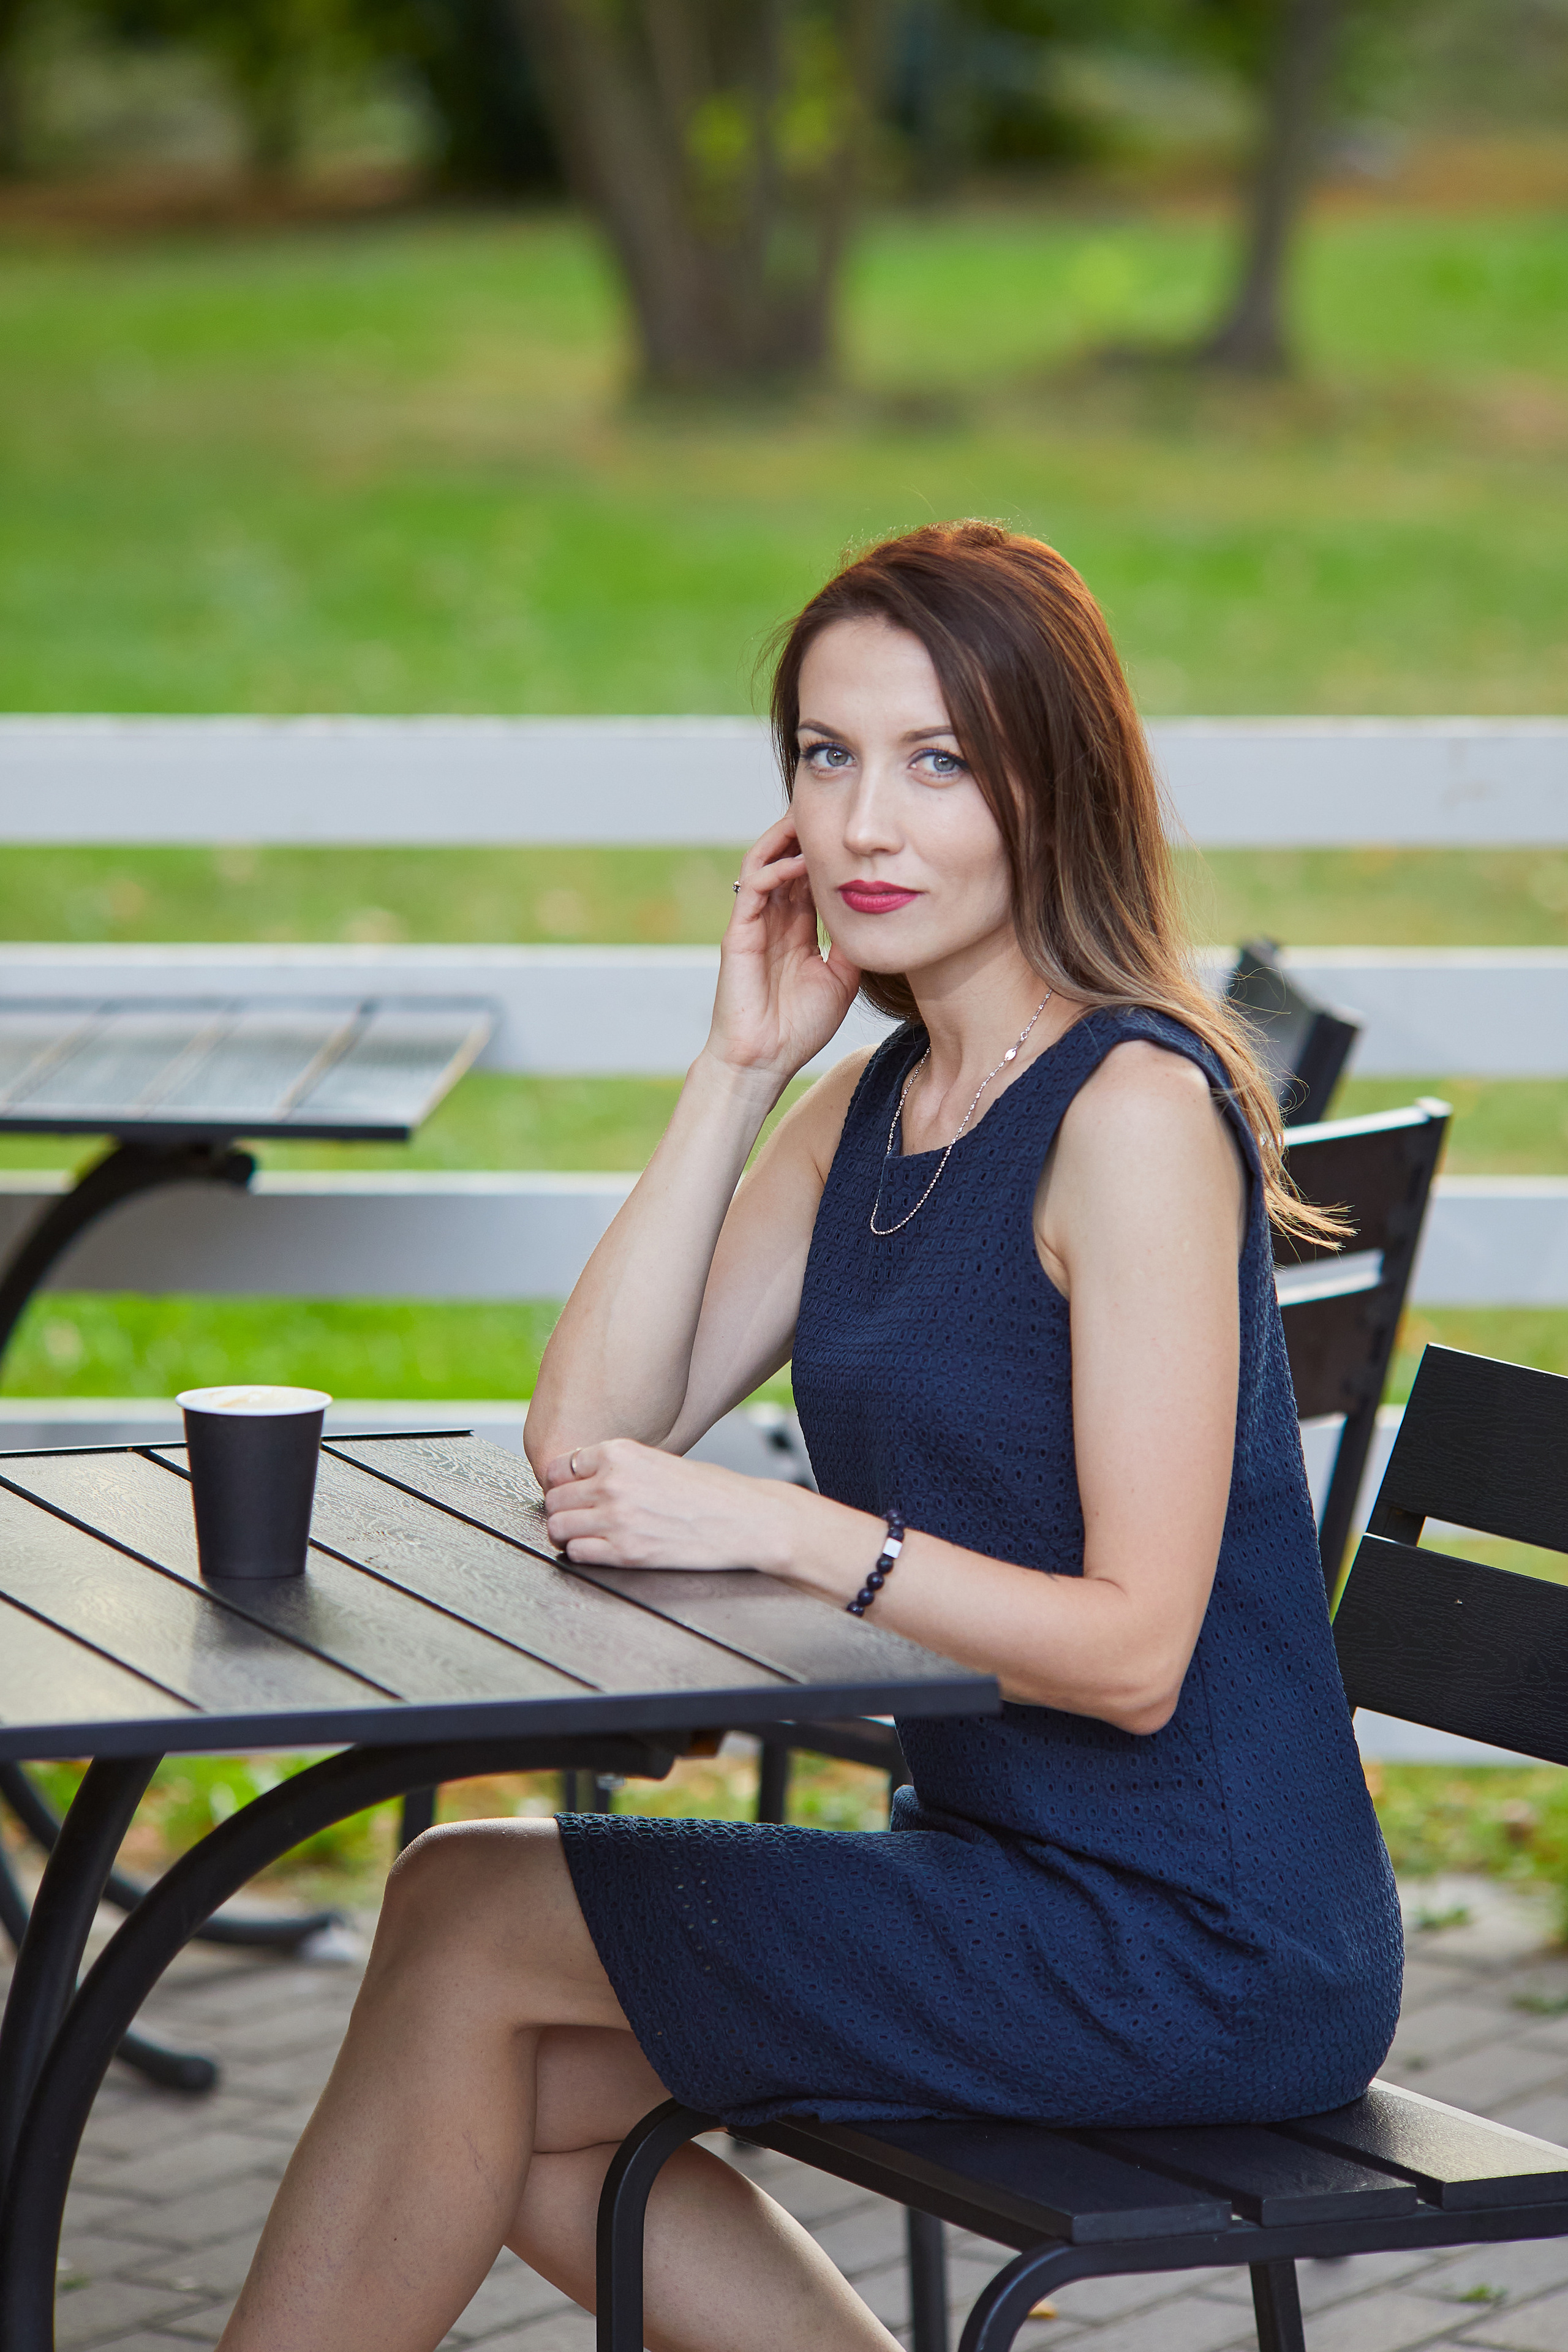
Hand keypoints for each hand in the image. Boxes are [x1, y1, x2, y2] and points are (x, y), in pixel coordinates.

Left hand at [541, 1438, 799, 1569]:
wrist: (746, 1520)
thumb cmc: (713, 1490)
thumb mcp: (660, 1459)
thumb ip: (620, 1466)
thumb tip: (585, 1478)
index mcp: (620, 1452)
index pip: (559, 1466)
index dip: (562, 1482)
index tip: (569, 1491)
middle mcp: (613, 1483)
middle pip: (553, 1499)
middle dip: (563, 1509)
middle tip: (578, 1516)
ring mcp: (617, 1519)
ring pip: (557, 1527)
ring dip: (567, 1532)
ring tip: (585, 1534)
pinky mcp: (626, 1553)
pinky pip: (577, 1553)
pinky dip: (582, 1553)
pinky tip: (600, 1549)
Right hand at [705, 813, 860, 1080]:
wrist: (764, 1060)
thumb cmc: (799, 1027)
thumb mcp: (842, 978)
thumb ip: (852, 944)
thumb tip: (878, 913)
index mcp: (796, 928)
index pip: (811, 877)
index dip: (829, 853)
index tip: (857, 834)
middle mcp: (774, 918)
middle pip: (788, 859)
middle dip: (808, 832)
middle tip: (835, 808)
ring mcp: (755, 922)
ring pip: (766, 861)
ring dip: (787, 838)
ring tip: (811, 817)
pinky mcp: (739, 930)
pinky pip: (754, 885)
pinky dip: (775, 868)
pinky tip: (801, 863)